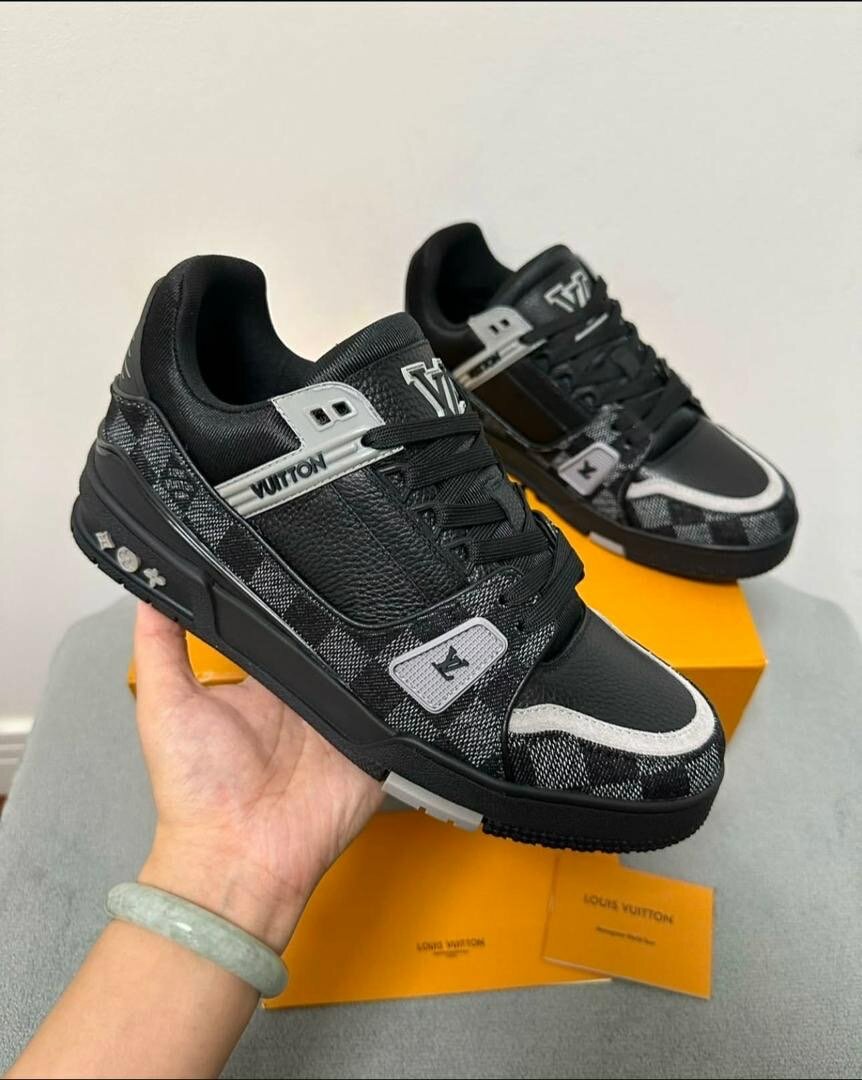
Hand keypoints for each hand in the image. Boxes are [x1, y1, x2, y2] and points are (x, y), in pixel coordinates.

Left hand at [133, 603, 381, 950]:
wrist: (239, 857)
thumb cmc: (195, 787)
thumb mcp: (165, 703)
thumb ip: (160, 643)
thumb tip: (150, 583)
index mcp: (266, 682)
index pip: (290, 625)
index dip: (298, 595)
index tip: (309, 551)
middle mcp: (307, 696)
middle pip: (337, 642)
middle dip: (350, 613)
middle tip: (363, 572)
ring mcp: (344, 720)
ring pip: (374, 667)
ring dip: (382, 646)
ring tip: (392, 607)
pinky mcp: (375, 746)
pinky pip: (402, 709)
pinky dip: (410, 688)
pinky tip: (415, 658)